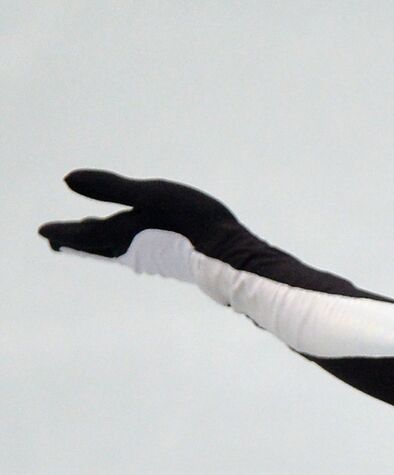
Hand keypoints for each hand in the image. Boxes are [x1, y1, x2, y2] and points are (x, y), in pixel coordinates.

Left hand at [39, 170, 249, 278]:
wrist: (232, 255)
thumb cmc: (191, 222)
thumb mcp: (150, 196)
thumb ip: (109, 187)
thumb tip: (68, 179)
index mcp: (122, 234)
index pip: (82, 234)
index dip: (61, 231)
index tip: (44, 233)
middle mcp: (133, 250)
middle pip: (96, 247)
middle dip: (78, 241)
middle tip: (58, 242)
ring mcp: (153, 258)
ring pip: (116, 250)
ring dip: (99, 244)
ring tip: (91, 238)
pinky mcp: (171, 259)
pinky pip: (137, 253)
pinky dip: (124, 246)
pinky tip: (135, 245)